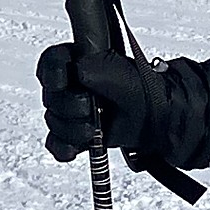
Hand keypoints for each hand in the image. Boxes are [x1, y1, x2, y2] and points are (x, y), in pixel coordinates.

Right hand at [37, 42, 209, 176]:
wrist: (158, 121)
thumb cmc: (144, 92)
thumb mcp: (121, 73)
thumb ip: (95, 67)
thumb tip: (76, 71)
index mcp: (80, 60)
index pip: (51, 61)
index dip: (52, 72)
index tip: (63, 81)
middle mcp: (73, 84)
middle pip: (51, 97)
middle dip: (70, 108)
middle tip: (91, 110)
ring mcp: (72, 110)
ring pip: (54, 121)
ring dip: (72, 130)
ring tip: (94, 130)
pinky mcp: (74, 133)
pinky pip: (55, 142)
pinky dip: (63, 147)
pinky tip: (75, 149)